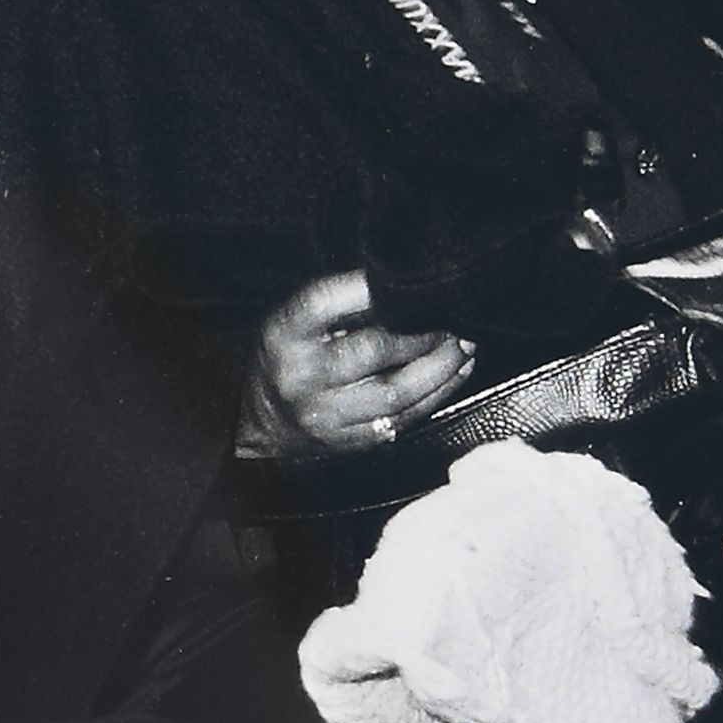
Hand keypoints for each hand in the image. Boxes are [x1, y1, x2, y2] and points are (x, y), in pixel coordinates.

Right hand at [247, 267, 487, 462]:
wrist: (259, 421)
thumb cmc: (288, 359)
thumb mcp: (296, 322)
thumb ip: (341, 306)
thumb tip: (405, 290)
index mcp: (285, 336)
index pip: (323, 302)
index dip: (366, 289)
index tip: (407, 281)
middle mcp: (301, 376)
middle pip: (372, 351)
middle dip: (424, 337)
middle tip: (454, 324)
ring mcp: (324, 414)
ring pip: (396, 394)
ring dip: (440, 370)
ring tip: (463, 349)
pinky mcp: (348, 441)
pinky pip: (401, 421)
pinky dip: (435, 397)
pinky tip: (453, 377)